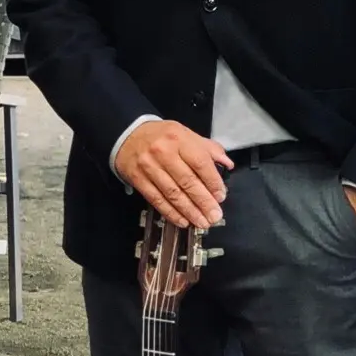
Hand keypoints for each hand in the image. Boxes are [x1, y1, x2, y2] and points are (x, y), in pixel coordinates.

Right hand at [114, 120, 233, 229]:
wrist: (127, 135)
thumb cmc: (161, 136)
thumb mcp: (186, 133)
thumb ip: (208, 148)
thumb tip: (227, 164)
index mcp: (179, 138)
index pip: (200, 162)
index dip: (212, 182)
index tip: (221, 196)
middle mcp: (164, 152)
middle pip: (187, 181)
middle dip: (203, 201)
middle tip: (214, 216)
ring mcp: (149, 166)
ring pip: (173, 193)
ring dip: (189, 211)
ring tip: (202, 222)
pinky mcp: (138, 179)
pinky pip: (157, 199)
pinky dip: (171, 212)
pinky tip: (183, 221)